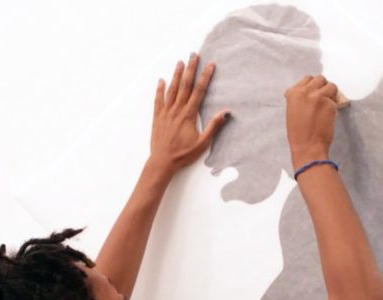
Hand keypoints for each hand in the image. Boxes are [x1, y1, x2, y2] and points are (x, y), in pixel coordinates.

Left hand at [150, 52, 231, 174]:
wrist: (162, 162)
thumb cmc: (183, 155)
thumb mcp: (202, 143)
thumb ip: (213, 126)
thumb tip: (226, 112)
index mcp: (189, 115)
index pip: (199, 91)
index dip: (205, 76)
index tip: (210, 65)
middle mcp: (177, 110)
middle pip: (185, 85)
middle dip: (190, 69)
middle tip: (194, 55)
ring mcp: (166, 112)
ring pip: (172, 89)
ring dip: (176, 74)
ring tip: (180, 62)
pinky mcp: (157, 117)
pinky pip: (158, 100)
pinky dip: (160, 89)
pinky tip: (161, 80)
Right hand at [284, 75, 339, 169]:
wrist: (307, 147)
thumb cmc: (298, 132)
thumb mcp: (292, 111)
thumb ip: (299, 98)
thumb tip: (308, 91)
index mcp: (293, 93)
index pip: (307, 79)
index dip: (313, 86)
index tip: (314, 93)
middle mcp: (306, 92)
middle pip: (320, 79)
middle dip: (323, 87)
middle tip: (323, 98)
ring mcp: (319, 97)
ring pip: (331, 86)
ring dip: (331, 93)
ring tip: (328, 104)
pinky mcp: (331, 105)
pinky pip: (336, 100)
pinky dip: (334, 105)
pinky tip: (329, 115)